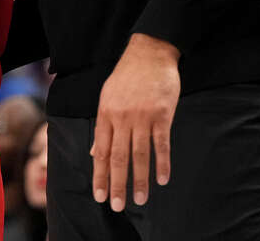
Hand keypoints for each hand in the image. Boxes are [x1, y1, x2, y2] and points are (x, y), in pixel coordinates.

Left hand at [92, 33, 179, 211]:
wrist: (149, 53)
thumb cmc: (127, 76)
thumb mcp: (107, 97)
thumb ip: (103, 127)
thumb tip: (96, 153)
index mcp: (106, 114)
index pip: (102, 152)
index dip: (101, 176)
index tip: (101, 196)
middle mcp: (122, 118)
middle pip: (119, 157)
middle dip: (117, 184)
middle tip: (118, 206)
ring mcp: (143, 116)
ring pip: (140, 154)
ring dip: (140, 179)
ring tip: (141, 199)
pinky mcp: (162, 114)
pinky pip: (162, 144)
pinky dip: (162, 163)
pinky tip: (163, 179)